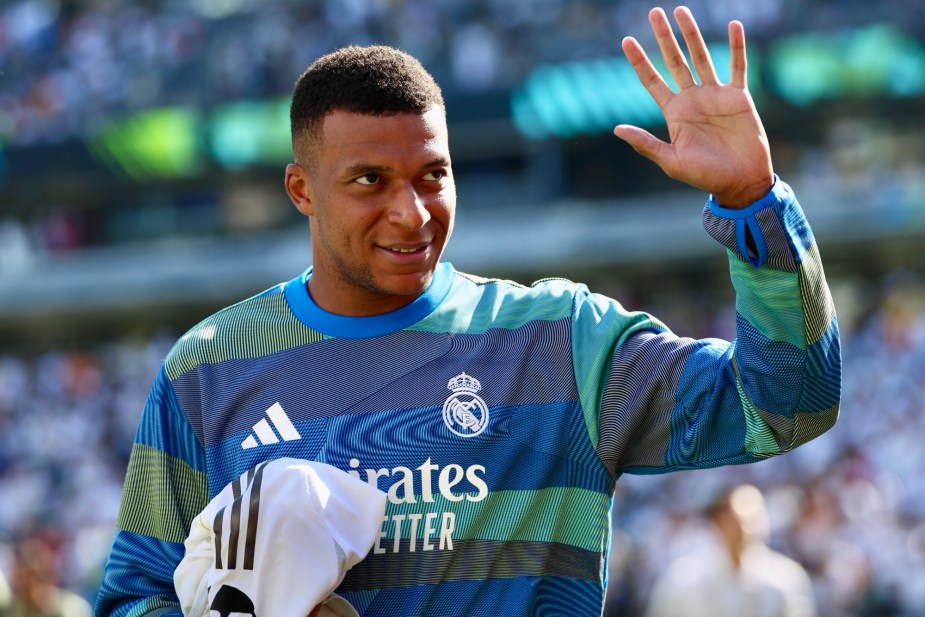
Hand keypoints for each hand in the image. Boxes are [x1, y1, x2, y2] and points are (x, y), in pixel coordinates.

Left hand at [614, 6, 773, 207]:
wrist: (741, 182)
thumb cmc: (705, 177)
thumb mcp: (671, 162)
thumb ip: (646, 143)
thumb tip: (617, 129)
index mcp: (674, 113)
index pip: (651, 80)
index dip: (639, 61)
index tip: (626, 41)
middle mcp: (692, 99)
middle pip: (674, 61)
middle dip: (664, 37)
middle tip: (653, 12)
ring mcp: (715, 95)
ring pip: (701, 56)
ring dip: (692, 34)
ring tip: (681, 11)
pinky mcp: (739, 97)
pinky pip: (737, 66)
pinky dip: (736, 47)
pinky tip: (733, 26)